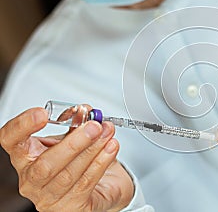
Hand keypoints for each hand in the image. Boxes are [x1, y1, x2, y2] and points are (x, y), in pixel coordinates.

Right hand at [0, 108, 133, 210]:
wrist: (104, 186)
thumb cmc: (82, 159)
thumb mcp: (76, 137)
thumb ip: (77, 122)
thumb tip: (84, 110)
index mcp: (27, 155)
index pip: (11, 140)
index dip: (22, 126)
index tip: (42, 114)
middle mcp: (32, 179)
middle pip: (44, 164)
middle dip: (73, 142)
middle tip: (94, 126)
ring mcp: (49, 197)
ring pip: (69, 174)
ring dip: (92, 149)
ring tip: (106, 133)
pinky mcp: (71, 208)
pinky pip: (86, 183)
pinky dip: (101, 162)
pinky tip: (110, 148)